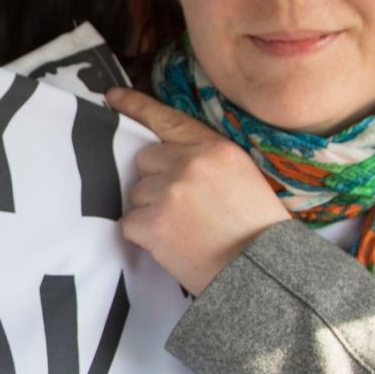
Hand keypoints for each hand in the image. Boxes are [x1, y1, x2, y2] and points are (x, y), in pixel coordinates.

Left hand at [105, 86, 290, 294]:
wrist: (262, 273)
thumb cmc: (257, 230)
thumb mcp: (243, 178)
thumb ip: (207, 161)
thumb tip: (170, 158)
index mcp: (215, 148)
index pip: (167, 120)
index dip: (136, 107)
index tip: (112, 99)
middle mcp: (188, 164)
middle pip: (145, 160)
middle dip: (155, 180)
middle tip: (182, 208)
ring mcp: (167, 192)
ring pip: (137, 193)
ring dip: (151, 210)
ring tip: (184, 230)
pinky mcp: (151, 223)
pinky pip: (130, 223)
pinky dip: (144, 236)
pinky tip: (171, 245)